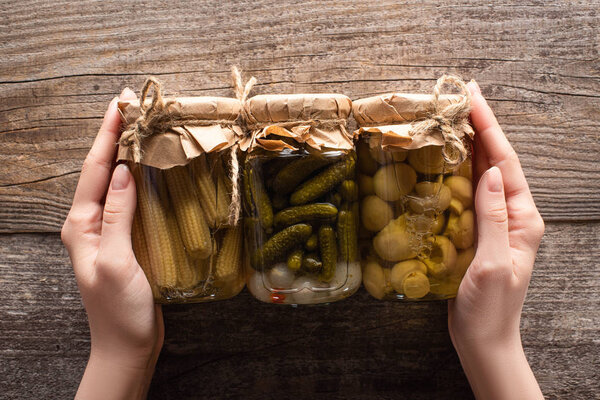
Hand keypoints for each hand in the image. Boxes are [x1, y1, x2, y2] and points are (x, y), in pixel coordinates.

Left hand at [61, 88, 163, 398]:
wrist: (127, 345)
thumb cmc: (119, 309)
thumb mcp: (116, 261)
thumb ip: (117, 216)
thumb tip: (125, 171)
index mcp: (81, 225)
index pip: (95, 171)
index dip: (108, 137)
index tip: (120, 106)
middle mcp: (89, 223)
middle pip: (103, 171)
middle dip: (115, 138)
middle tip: (132, 107)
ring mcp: (107, 231)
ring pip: (117, 183)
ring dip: (128, 155)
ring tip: (143, 129)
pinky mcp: (125, 239)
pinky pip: (131, 201)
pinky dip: (141, 180)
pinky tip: (153, 171)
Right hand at [448, 81, 544, 398]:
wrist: (482, 338)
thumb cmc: (489, 307)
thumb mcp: (493, 263)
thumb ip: (493, 217)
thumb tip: (492, 170)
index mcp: (523, 219)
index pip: (506, 164)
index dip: (489, 128)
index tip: (473, 98)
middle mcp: (513, 215)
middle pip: (496, 162)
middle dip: (481, 128)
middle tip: (461, 97)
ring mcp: (495, 222)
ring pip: (482, 174)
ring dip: (468, 145)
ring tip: (452, 118)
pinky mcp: (478, 231)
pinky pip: (467, 193)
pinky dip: (456, 171)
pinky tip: (443, 160)